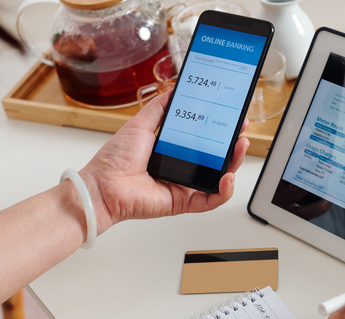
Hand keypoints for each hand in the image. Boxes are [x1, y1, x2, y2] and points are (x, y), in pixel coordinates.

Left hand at [79, 91, 249, 232]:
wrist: (103, 185)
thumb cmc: (115, 160)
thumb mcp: (141, 123)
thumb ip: (160, 107)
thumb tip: (174, 89)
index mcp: (173, 150)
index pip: (204, 139)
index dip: (220, 129)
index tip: (231, 116)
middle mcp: (181, 168)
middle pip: (216, 158)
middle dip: (233, 143)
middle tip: (241, 129)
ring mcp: (184, 186)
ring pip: (218, 178)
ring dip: (234, 163)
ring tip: (240, 147)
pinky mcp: (183, 203)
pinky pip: (210, 200)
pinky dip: (223, 191)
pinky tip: (227, 177)